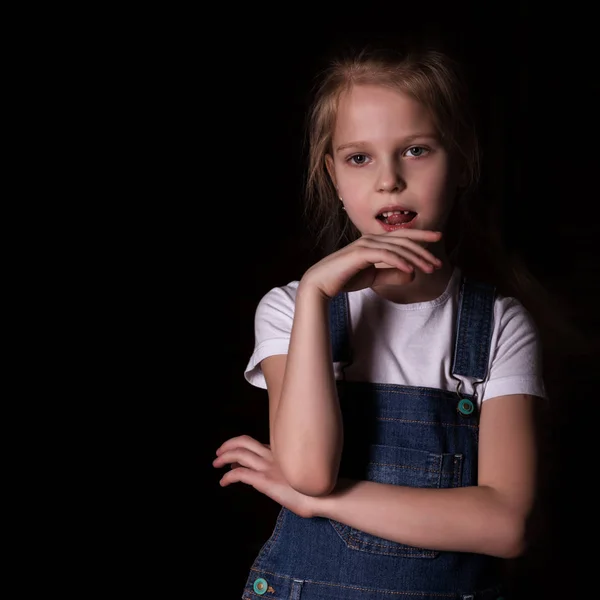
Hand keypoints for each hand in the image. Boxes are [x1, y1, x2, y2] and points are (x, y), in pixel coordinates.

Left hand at [213, 435, 316, 518]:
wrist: (325, 496)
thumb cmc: (318, 489)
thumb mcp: (303, 474)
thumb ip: (292, 471)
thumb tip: (286, 477)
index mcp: (282, 453)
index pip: (258, 443)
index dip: (243, 447)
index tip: (236, 455)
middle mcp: (274, 456)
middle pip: (245, 442)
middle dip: (229, 445)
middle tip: (220, 452)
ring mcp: (269, 468)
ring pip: (239, 453)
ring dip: (224, 457)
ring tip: (216, 463)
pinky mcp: (265, 481)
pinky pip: (240, 474)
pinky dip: (228, 476)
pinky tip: (223, 482)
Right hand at [301, 229, 442, 298]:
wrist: (320, 283)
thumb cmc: (345, 279)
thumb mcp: (373, 277)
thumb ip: (391, 274)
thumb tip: (412, 273)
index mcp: (374, 242)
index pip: (402, 236)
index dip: (421, 236)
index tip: (438, 238)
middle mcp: (371, 239)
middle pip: (404, 239)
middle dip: (424, 249)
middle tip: (438, 262)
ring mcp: (365, 244)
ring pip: (397, 248)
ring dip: (416, 258)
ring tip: (429, 269)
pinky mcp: (360, 253)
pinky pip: (385, 255)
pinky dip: (400, 261)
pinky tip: (411, 269)